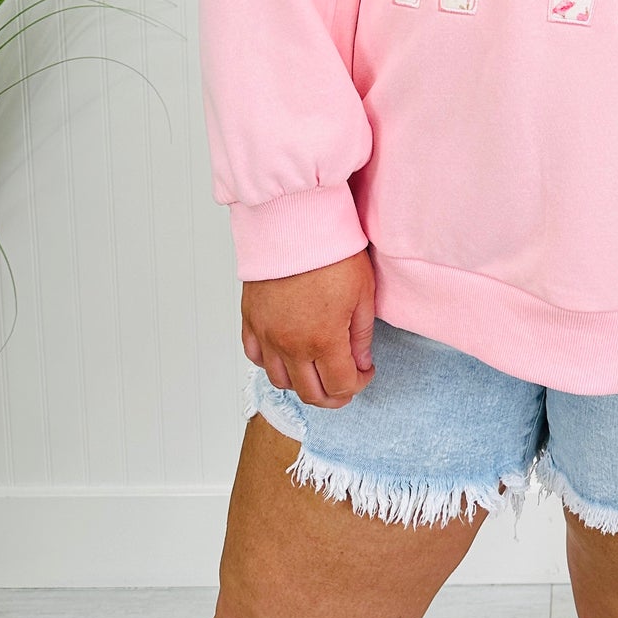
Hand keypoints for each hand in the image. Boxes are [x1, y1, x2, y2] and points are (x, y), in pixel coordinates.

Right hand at [241, 249, 377, 408]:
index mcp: (323, 340)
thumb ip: (361, 335)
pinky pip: (255, 356)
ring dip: (302, 383)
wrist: (294, 221)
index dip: (358, 385)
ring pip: (280, 381)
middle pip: (310, 394)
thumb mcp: (362, 293)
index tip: (366, 372)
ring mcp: (267, 334)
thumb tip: (361, 363)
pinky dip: (271, 364)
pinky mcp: (251, 319)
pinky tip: (286, 355)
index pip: (340, 386)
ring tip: (317, 370)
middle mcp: (291, 345)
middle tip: (345, 382)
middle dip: (333, 395)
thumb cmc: (330, 250)